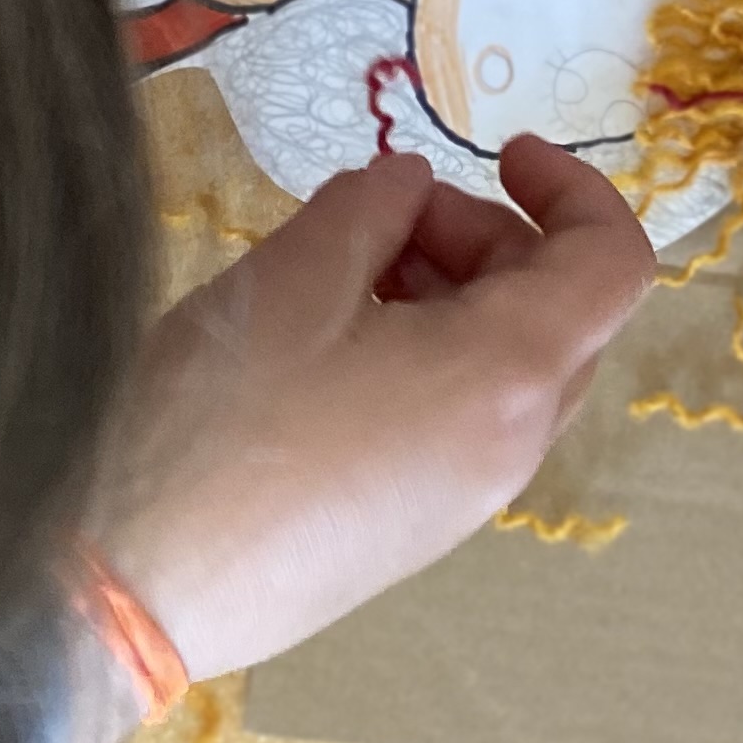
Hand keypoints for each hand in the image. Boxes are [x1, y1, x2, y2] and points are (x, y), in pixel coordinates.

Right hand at [93, 137, 653, 681]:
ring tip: (336, 274)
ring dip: (448, 298)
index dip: (575, 187)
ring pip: (502, 371)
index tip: (502, 150)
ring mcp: (460, 504)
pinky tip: (319, 345)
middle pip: (559, 315)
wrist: (127, 592)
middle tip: (383, 217)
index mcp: (506, 378)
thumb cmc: (215, 421)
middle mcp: (508, 451)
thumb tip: (410, 188)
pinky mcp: (406, 537)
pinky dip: (420, 358)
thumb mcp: (292, 275)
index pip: (615, 264)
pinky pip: (454, 423)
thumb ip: (371, 208)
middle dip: (488, 239)